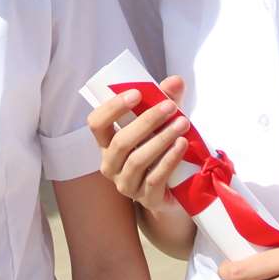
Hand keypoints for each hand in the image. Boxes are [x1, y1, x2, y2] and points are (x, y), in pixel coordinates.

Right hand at [85, 74, 192, 213]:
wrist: (173, 192)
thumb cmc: (160, 150)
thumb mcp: (161, 124)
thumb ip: (165, 101)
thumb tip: (176, 80)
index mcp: (106, 144)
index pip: (96, 124)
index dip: (112, 108)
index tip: (136, 93)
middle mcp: (110, 165)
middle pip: (121, 142)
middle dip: (146, 121)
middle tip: (170, 106)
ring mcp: (126, 185)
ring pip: (138, 160)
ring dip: (161, 138)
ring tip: (182, 123)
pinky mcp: (146, 199)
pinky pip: (155, 178)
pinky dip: (169, 159)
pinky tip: (182, 145)